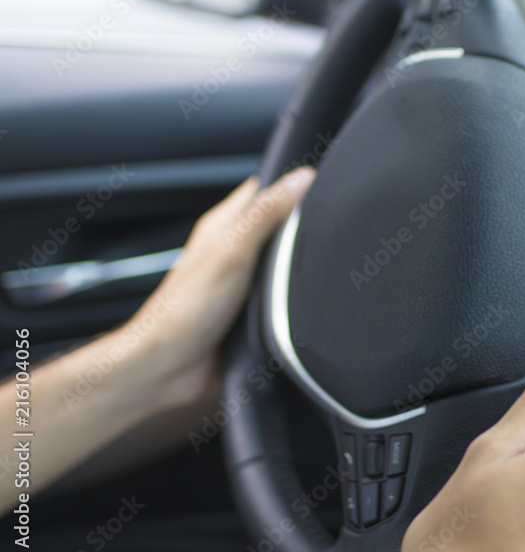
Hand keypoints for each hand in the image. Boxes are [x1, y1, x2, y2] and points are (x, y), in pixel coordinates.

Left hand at [125, 167, 315, 407]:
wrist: (168, 372)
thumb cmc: (182, 312)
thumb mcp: (231, 252)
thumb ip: (266, 214)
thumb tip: (301, 179)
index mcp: (223, 228)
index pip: (263, 191)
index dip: (290, 185)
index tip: (321, 185)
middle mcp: (234, 254)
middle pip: (281, 230)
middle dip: (304, 232)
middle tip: (329, 232)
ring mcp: (245, 286)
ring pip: (286, 268)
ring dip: (301, 273)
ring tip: (322, 270)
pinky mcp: (255, 317)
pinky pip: (286, 303)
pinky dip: (298, 304)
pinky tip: (308, 304)